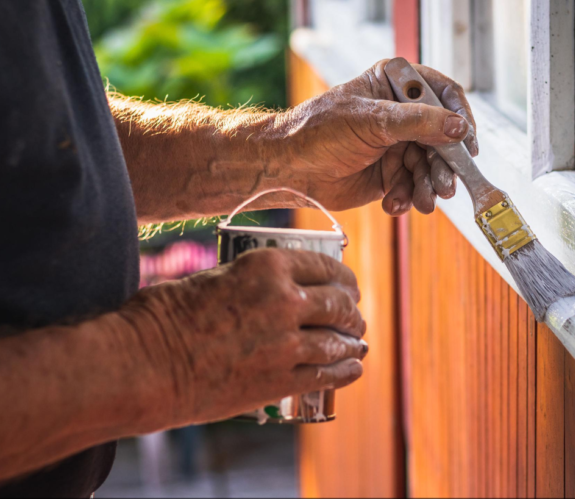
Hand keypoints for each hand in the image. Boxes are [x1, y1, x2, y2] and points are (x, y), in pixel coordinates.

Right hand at [119, 249, 366, 426]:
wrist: (145, 366)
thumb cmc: (164, 316)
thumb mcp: (215, 277)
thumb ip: (252, 281)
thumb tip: (272, 289)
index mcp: (268, 267)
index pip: (325, 266)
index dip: (344, 278)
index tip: (348, 285)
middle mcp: (285, 301)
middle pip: (337, 304)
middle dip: (351, 310)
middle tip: (354, 316)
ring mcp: (286, 344)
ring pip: (337, 341)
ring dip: (352, 341)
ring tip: (356, 343)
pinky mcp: (279, 381)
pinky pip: (327, 375)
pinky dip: (346, 371)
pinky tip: (354, 367)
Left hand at [279, 59, 477, 214]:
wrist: (289, 169)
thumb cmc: (319, 131)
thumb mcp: (372, 120)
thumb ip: (418, 123)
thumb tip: (458, 127)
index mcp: (396, 86)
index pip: (443, 95)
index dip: (460, 118)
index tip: (466, 143)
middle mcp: (401, 115)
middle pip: (442, 138)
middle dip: (444, 164)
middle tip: (445, 186)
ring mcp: (397, 145)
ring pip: (430, 167)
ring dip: (428, 187)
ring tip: (422, 201)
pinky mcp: (390, 174)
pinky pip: (412, 187)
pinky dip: (407, 198)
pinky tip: (393, 204)